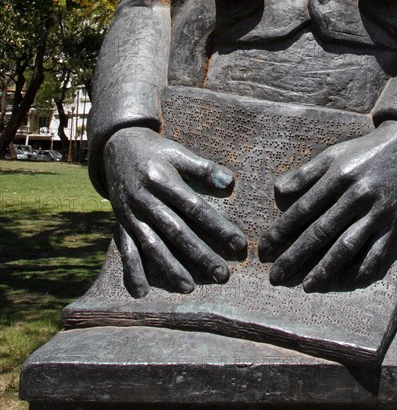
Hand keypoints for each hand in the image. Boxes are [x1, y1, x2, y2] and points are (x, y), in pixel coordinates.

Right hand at [104, 127, 246, 297]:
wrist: (115, 146)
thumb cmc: (155, 151)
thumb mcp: (178, 152)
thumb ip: (203, 168)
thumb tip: (229, 182)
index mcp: (163, 181)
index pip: (196, 208)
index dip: (218, 227)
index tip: (239, 244)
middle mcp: (146, 200)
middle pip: (177, 232)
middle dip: (201, 255)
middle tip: (222, 275)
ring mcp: (132, 214)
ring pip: (153, 245)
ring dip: (170, 268)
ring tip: (189, 287)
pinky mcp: (121, 223)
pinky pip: (126, 250)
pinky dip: (133, 271)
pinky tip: (142, 292)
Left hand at [259, 121, 396, 291]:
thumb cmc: (364, 152)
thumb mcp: (333, 155)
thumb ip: (305, 173)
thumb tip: (277, 191)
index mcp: (338, 177)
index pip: (303, 209)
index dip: (281, 231)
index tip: (264, 249)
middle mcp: (356, 195)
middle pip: (320, 231)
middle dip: (295, 256)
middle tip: (276, 276)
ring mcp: (376, 212)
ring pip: (347, 246)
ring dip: (325, 269)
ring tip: (306, 286)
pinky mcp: (392, 225)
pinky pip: (376, 254)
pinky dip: (361, 271)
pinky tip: (343, 283)